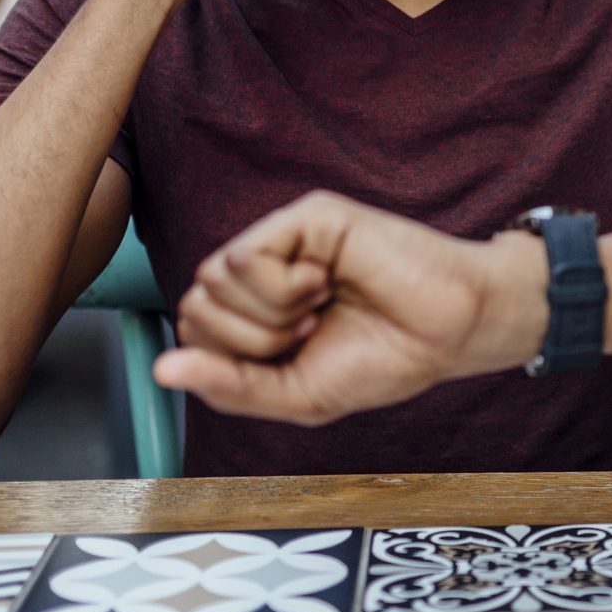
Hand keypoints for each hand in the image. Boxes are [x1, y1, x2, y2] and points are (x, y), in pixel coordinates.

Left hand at [153, 192, 548, 425]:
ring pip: (213, 278)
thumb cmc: (384, 359)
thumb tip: (161, 371)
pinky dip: (282, 289)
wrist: (449, 332)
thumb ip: (229, 385)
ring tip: (320, 306)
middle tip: (310, 331)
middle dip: (251, 342)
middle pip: (195, 306)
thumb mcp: (295, 394)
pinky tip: (325, 281)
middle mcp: (265, 267)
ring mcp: (283, 237)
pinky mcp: (306, 216)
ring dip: (270, 316)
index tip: (296, 355)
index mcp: (258, 308)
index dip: (234, 359)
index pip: (194, 329)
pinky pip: (245, 258)